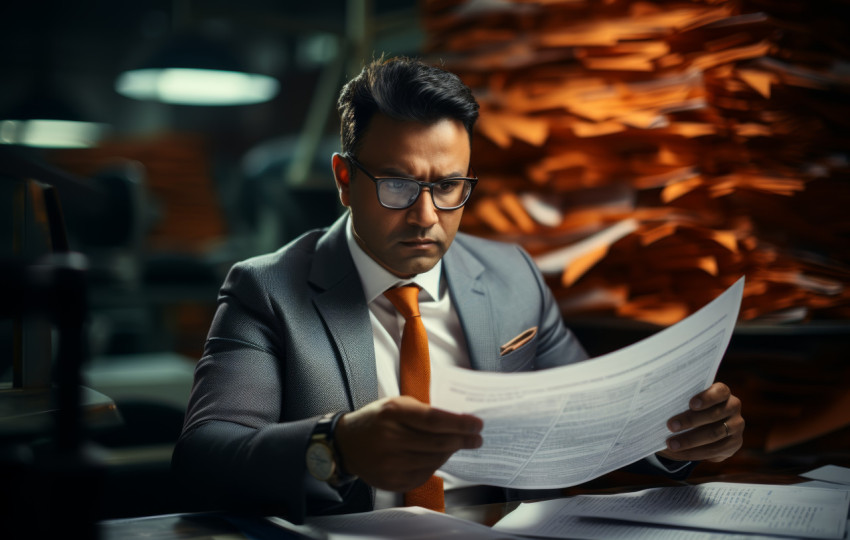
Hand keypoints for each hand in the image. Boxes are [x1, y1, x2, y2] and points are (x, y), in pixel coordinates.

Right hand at [334, 396, 482, 491]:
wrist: (346, 443)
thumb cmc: (376, 420)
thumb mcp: (396, 404)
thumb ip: (423, 411)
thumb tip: (458, 421)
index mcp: (393, 412)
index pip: (434, 419)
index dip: (459, 423)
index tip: (477, 424)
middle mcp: (390, 438)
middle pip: (437, 442)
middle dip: (462, 440)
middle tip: (476, 439)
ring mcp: (390, 462)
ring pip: (433, 460)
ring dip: (449, 453)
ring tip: (457, 445)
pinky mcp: (391, 480)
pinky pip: (423, 475)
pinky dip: (435, 466)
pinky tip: (437, 457)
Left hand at [658, 382, 743, 462]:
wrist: (703, 428)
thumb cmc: (688, 409)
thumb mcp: (685, 402)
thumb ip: (677, 401)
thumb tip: (654, 405)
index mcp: (722, 392)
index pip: (720, 391)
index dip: (707, 397)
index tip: (691, 404)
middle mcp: (733, 407)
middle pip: (714, 415)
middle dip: (690, 421)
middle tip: (670, 426)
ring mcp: (736, 425)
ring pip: (714, 434)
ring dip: (690, 440)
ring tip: (671, 444)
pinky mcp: (735, 443)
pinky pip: (716, 450)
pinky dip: (695, 452)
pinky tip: (680, 453)